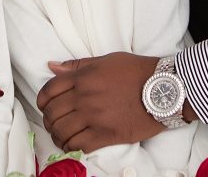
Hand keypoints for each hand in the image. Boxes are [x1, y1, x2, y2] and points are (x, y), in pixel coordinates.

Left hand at [37, 52, 163, 151]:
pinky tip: (73, 145)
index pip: (49, 90)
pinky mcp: (106, 135)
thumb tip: (51, 66)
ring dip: (57, 135)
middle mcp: (84, 97)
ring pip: (61, 131)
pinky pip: (78, 146)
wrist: (164, 89)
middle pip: (52, 112)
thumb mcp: (106, 60)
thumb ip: (77, 65)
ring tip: (62, 135)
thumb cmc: (136, 71)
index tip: (47, 106)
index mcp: (83, 77)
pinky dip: (70, 147)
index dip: (43, 100)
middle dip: (49, 119)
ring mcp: (94, 117)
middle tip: (55, 122)